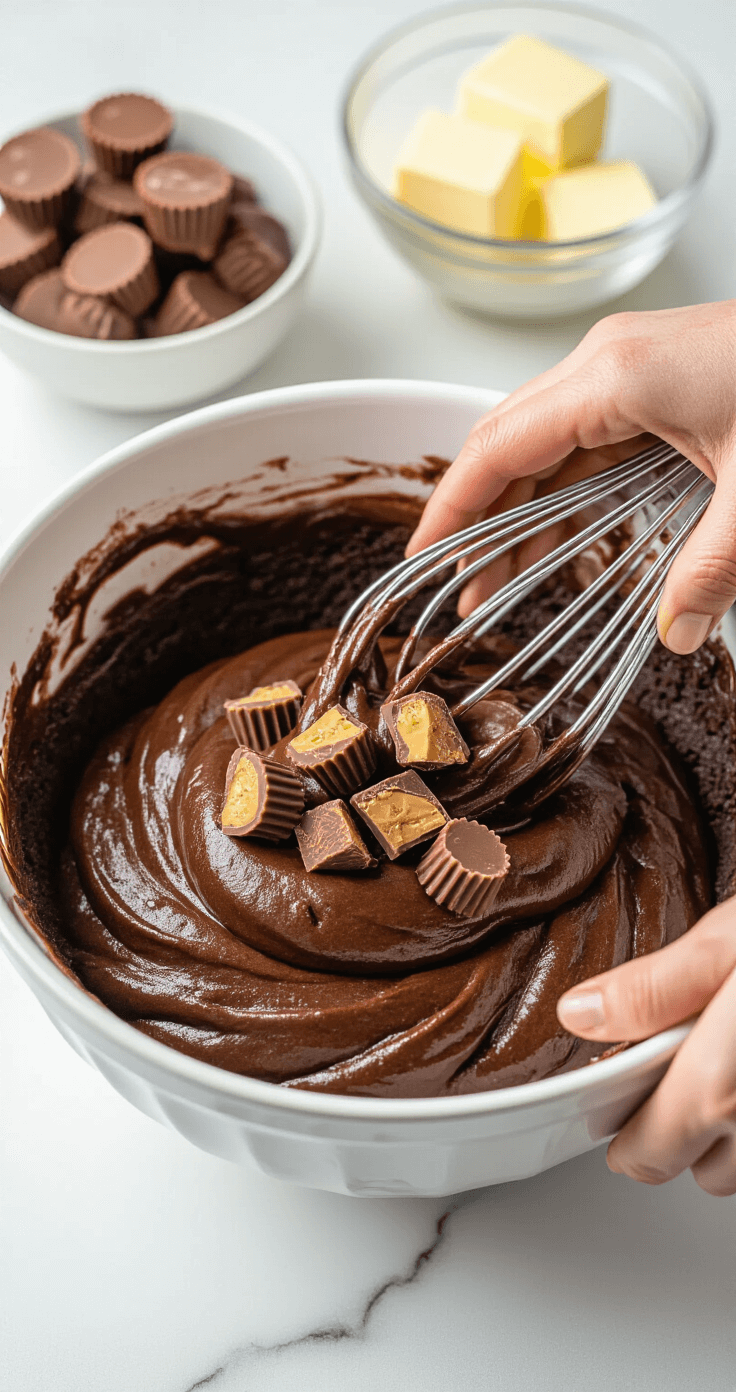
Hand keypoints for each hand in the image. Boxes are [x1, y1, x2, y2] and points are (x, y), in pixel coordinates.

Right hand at [407, 301, 735, 651]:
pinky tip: (560, 541)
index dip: (450, 508)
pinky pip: (587, 441)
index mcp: (613, 377)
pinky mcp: (656, 380)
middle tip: (463, 593)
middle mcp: (606, 363)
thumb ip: (712, 570)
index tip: (424, 560)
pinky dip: (564, 493)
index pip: (497, 446)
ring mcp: (630, 366)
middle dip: (478, 520)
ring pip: (546, 444)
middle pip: (508, 443)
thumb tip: (678, 635)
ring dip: (521, 513)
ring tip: (503, 583)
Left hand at [557, 897, 735, 1194]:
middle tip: (675, 1061)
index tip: (615, 1093)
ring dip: (728, 1124)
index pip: (646, 1158)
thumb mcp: (727, 944)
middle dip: (678, 1126)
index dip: (622, 1131)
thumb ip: (652, 989)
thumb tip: (578, 1013)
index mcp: (720, 1091)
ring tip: (724, 1055)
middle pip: (698, 1168)